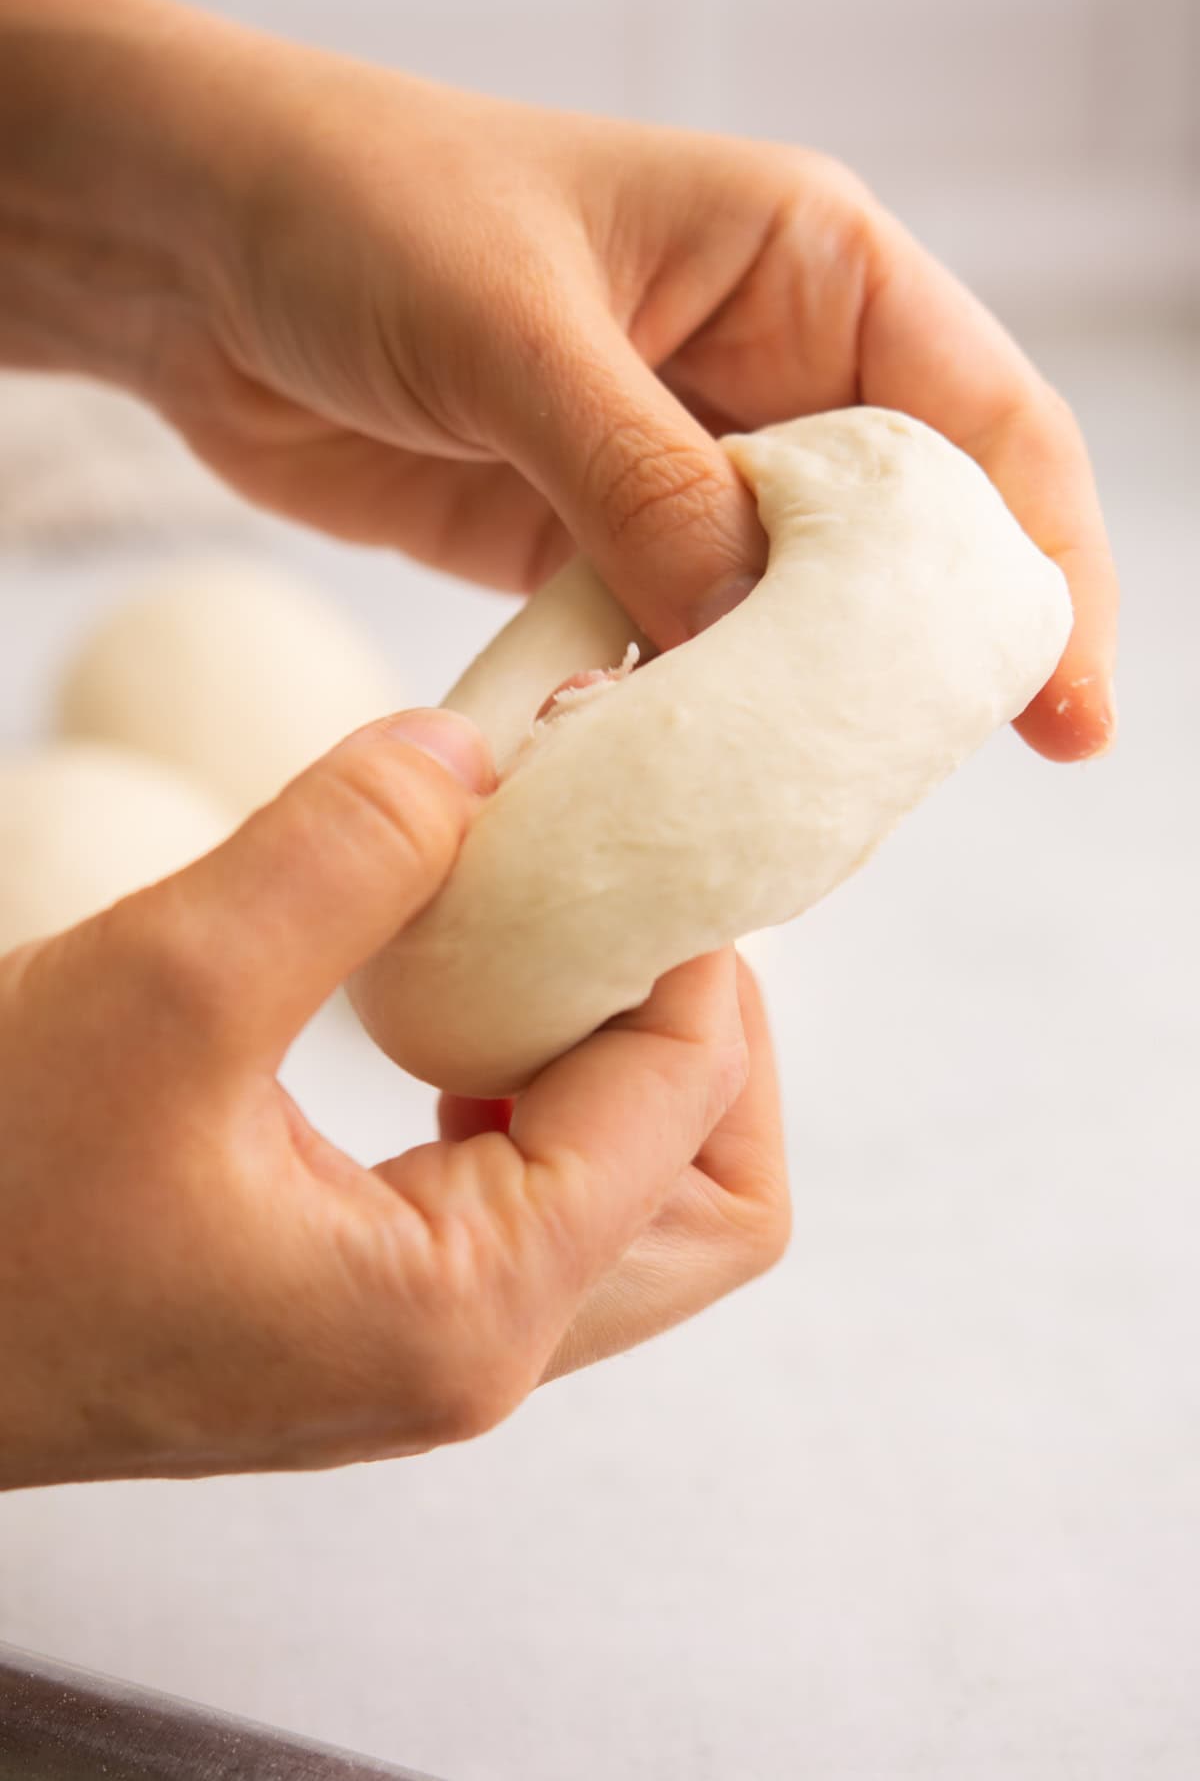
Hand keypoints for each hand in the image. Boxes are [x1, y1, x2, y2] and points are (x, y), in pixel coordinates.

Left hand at [0, 0, 1115, 760]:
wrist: (195, 251)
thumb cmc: (358, 210)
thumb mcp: (516, 331)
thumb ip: (645, 481)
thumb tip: (751, 628)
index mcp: (807, 266)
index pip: (984, 425)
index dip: (1044, 568)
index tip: (1067, 711)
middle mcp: (768, 370)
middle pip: (908, 541)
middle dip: (930, 664)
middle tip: (920, 787)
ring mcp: (681, 468)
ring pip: (792, 615)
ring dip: (796, 711)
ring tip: (808, 816)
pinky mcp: (594, 543)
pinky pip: (675, 646)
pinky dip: (683, 718)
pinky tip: (684, 790)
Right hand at [0, 709, 786, 1489]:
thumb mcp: (161, 988)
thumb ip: (341, 853)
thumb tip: (475, 752)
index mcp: (465, 1308)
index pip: (689, 1097)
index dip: (683, 928)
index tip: (612, 794)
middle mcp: (478, 1358)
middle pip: (720, 1200)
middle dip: (707, 1025)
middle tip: (616, 891)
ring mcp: (432, 1353)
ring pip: (643, 1212)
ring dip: (626, 1059)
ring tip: (540, 931)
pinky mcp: (378, 1320)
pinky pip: (542, 1210)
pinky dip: (543, 1095)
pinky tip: (453, 1010)